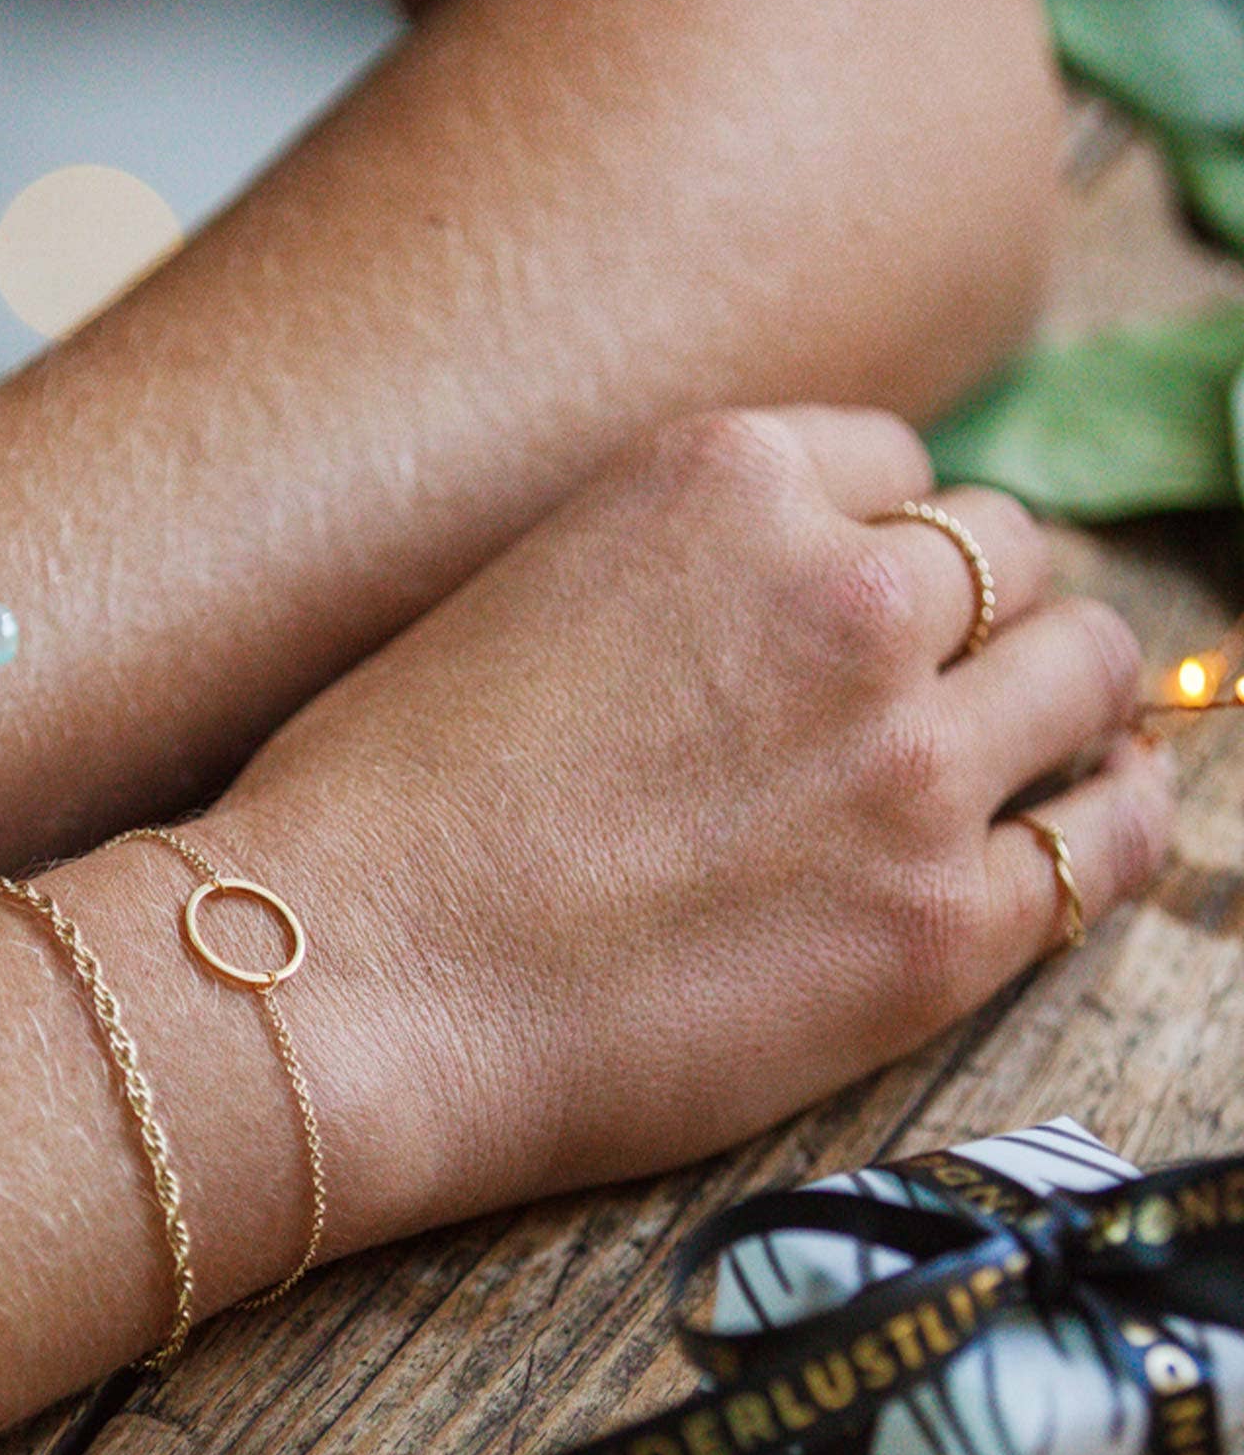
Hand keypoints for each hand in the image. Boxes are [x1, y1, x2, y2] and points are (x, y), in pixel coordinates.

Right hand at [213, 407, 1171, 1233]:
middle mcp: (844, 594)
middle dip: (974, 618)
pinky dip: (1114, 820)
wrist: (339, 985)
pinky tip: (1086, 826)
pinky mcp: (935, 926)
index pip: (898, 470)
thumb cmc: (373, 809)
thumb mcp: (517, 597)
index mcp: (723, 483)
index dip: (881, 545)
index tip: (858, 613)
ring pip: (1087, 670)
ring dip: (1052, 703)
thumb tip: (767, 607)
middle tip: (927, 693)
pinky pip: (1113, 836)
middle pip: (1009, 557)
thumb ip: (671, 573)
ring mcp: (904, 761)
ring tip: (1012, 756)